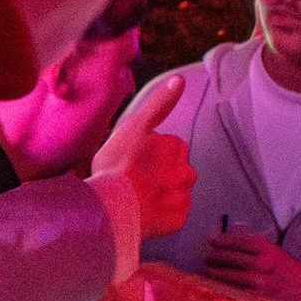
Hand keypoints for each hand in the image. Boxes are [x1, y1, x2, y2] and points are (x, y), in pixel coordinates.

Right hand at [92, 67, 192, 240]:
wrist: (113, 209)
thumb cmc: (118, 166)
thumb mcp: (135, 126)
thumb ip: (159, 104)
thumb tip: (180, 80)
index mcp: (177, 147)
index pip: (168, 147)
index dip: (148, 154)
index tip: (132, 161)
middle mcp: (187, 171)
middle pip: (174, 170)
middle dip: (159, 174)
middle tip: (133, 179)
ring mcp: (184, 197)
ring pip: (174, 192)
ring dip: (161, 194)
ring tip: (136, 198)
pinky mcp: (180, 219)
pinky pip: (172, 214)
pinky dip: (161, 214)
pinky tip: (143, 213)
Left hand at [201, 224, 300, 300]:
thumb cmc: (287, 269)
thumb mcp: (275, 251)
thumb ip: (254, 245)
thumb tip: (227, 238)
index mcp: (268, 250)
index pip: (240, 242)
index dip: (222, 240)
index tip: (211, 239)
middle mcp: (264, 265)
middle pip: (233, 258)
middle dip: (216, 256)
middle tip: (206, 256)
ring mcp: (260, 282)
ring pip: (230, 276)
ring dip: (215, 272)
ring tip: (207, 269)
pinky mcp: (258, 298)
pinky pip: (234, 291)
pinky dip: (223, 287)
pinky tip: (216, 284)